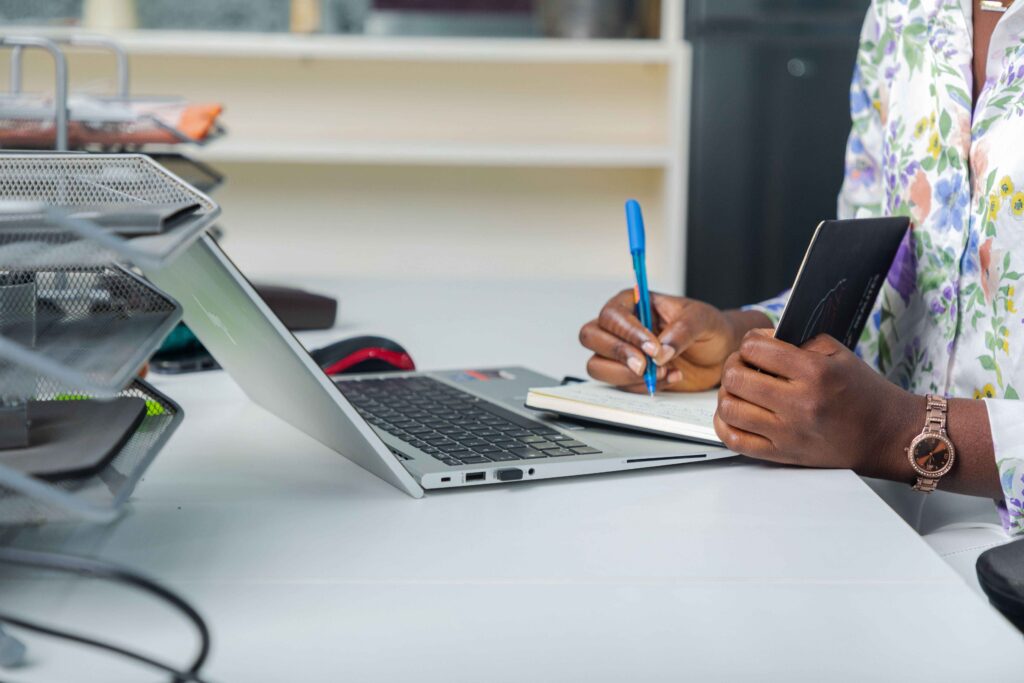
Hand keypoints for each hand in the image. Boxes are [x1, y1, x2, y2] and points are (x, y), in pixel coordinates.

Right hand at [578, 290, 769, 392]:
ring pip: (597, 366)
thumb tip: (661, 352)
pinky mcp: (628, 375)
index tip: (653, 348)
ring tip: (663, 372)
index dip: (628, 333)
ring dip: (626, 375)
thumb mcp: (701, 319)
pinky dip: (643, 386)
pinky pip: (620, 385)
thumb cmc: (708, 326)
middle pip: (591, 337)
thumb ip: (681, 331)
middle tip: (646, 366)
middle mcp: (620, 327)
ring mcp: (620, 352)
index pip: (612, 315)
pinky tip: (671, 377)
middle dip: (617, 354)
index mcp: (632, 303)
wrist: (720, 352)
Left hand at [713, 330, 922, 473]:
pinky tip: (734, 413)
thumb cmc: (863, 393)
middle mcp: (799, 404)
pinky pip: (735, 440)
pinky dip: (724, 424)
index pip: (755, 349)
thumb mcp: (838, 353)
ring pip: (729, 408)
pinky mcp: (783, 455)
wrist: (886, 435)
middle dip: (733, 365)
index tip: (757, 346)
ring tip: (739, 389)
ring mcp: (788, 433)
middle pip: (736, 378)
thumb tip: (759, 341)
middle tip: (743, 365)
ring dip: (727, 393)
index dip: (750, 342)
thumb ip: (797, 341)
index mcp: (814, 373)